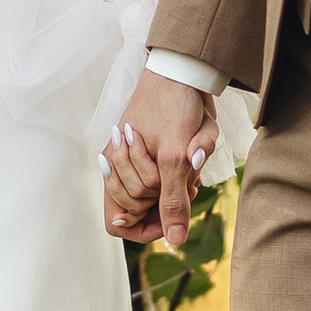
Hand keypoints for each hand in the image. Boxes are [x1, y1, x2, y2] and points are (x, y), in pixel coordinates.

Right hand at [101, 71, 217, 246]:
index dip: (143, 228)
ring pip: (163, 195)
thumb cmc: (172, 107)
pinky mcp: (160, 154)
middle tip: (186, 177)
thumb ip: (173, 201)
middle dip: (168, 196)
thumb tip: (176, 241)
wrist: (185, 70)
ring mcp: (141, 162)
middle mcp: (123, 170)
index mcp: (114, 170)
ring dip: (183, 179)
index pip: (118, 225)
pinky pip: (178, 178)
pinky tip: (196, 153)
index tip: (169, 219)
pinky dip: (190, 170)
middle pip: (144, 211)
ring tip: (192, 159)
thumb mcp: (176, 158)